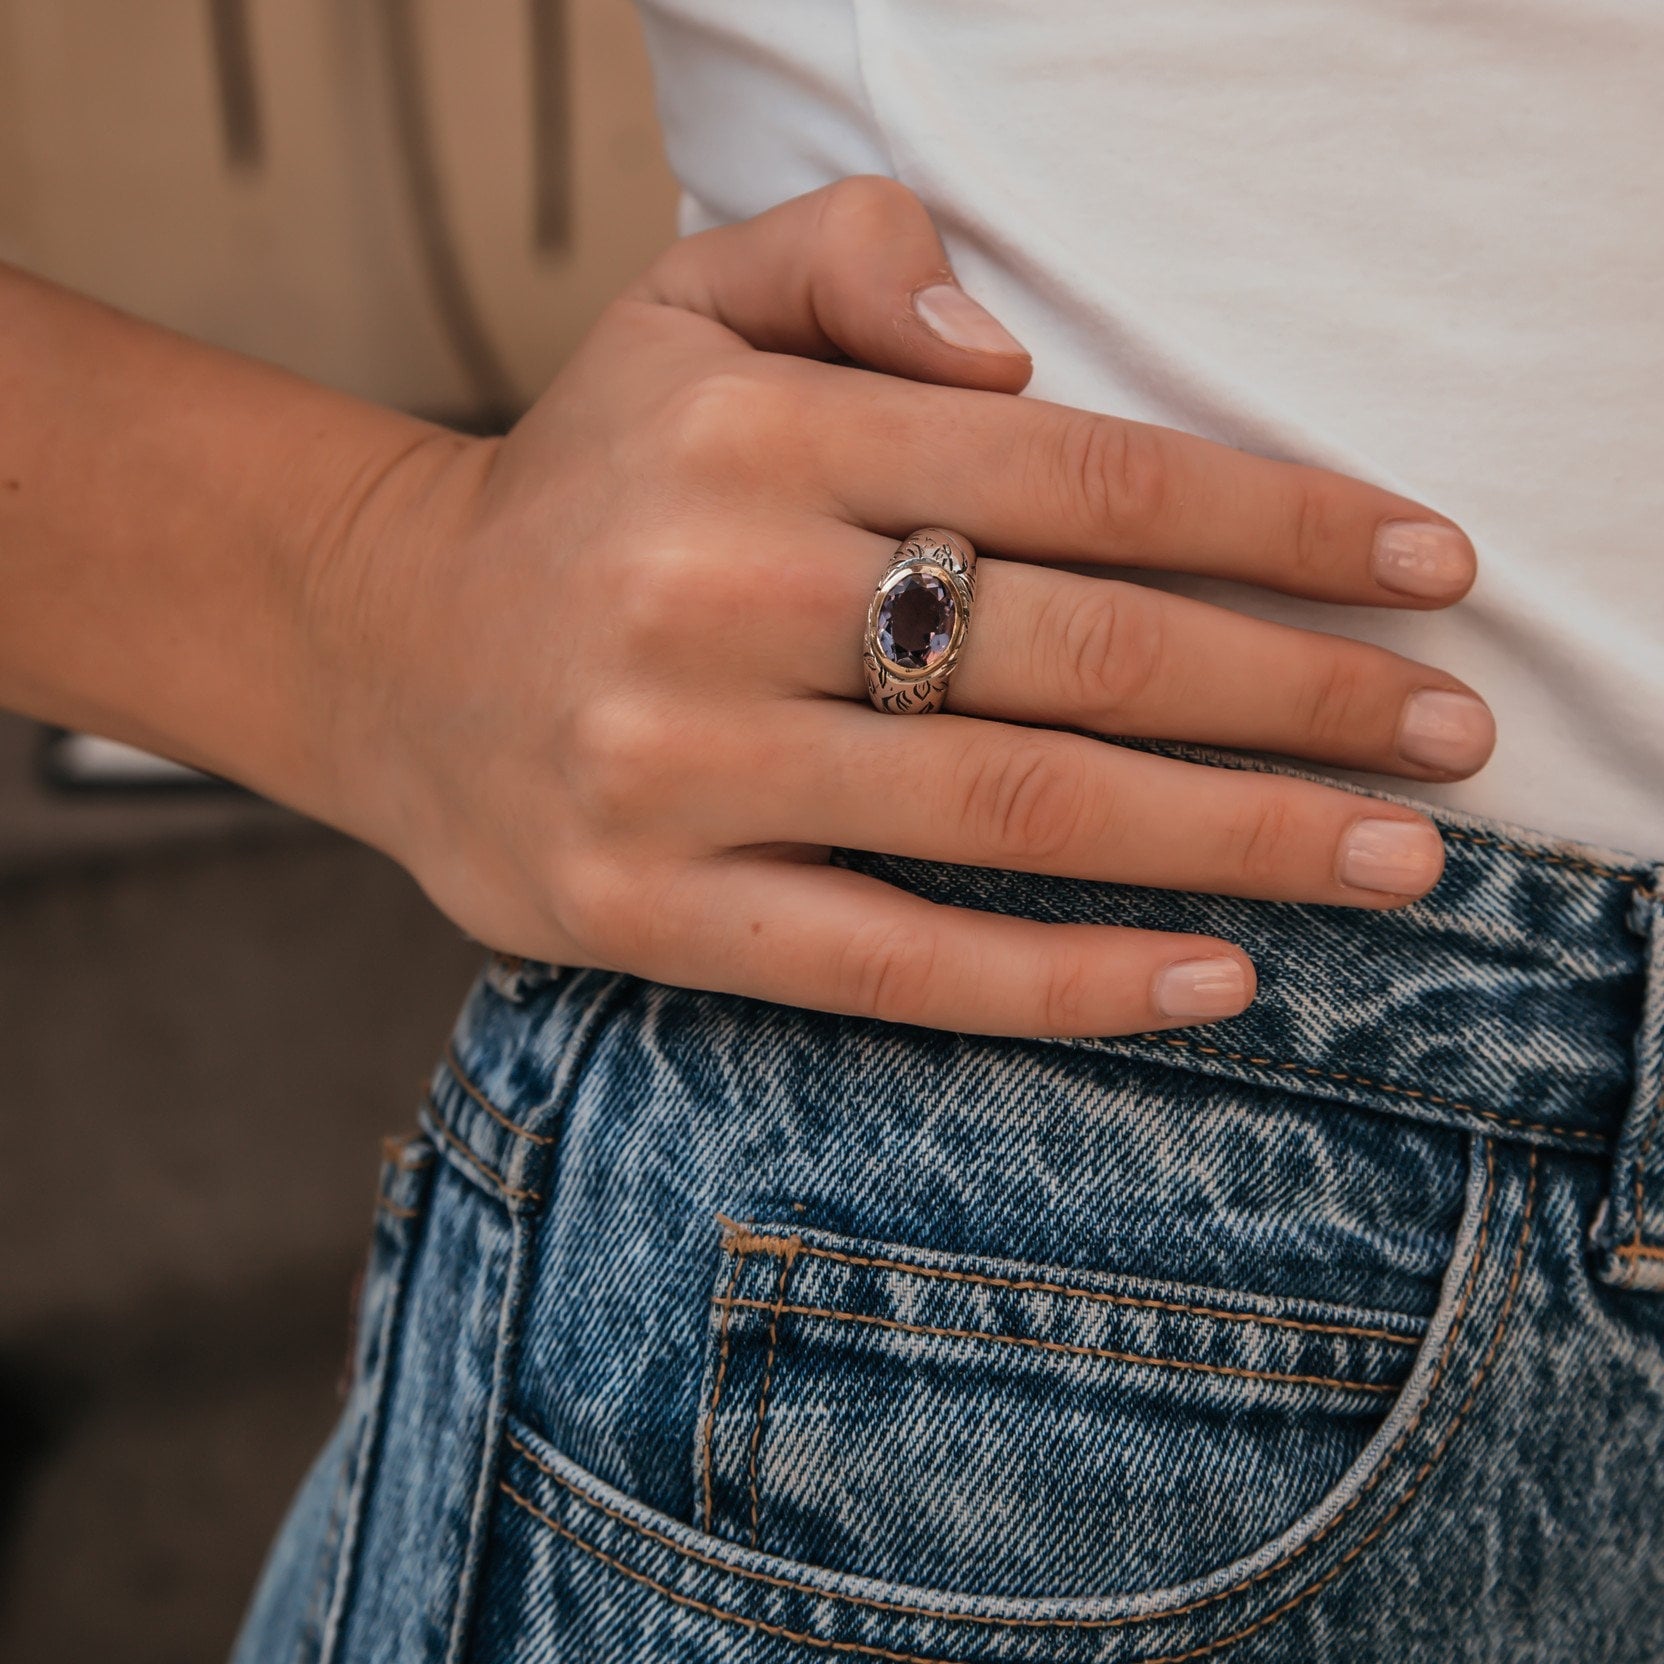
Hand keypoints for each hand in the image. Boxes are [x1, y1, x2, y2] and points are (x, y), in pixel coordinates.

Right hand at [319, 177, 1490, 1038]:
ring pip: (1011, 810)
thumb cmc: (585, 484)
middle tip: (1450, 735)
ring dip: (1232, 837)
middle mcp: (717, 594)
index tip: (1425, 569)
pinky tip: (1214, 976)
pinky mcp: (650, 913)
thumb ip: (846, 255)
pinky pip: (892, 961)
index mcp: (752, 437)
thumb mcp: (680, 308)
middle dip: (1296, 693)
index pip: (1075, 471)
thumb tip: (1016, 340)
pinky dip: (1066, 979)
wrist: (386, 652)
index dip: (1274, 517)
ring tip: (1393, 859)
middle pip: (1077, 650)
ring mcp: (680, 769)